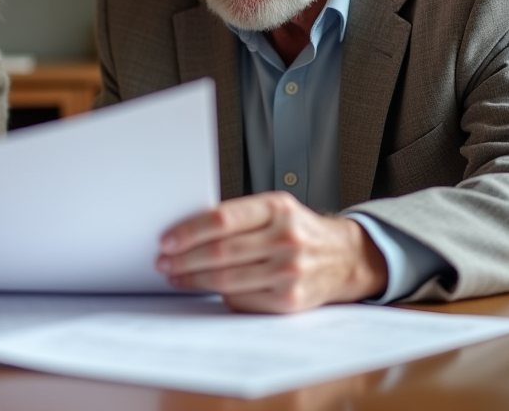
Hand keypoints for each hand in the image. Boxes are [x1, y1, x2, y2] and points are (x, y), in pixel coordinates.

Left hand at [156, 191, 386, 312]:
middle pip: (220, 251)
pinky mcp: (289, 300)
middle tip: (163, 260)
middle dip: (184, 258)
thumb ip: (240, 216)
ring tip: (176, 275)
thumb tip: (187, 231)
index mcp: (277, 208)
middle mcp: (286, 238)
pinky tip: (206, 288)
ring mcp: (289, 271)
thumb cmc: (299, 230)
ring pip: (227, 279)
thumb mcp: (276, 209)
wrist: (344, 256)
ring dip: (193, 279)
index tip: (167, 239)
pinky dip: (219, 295)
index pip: (222, 219)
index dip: (189, 231)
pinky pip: (242, 300)